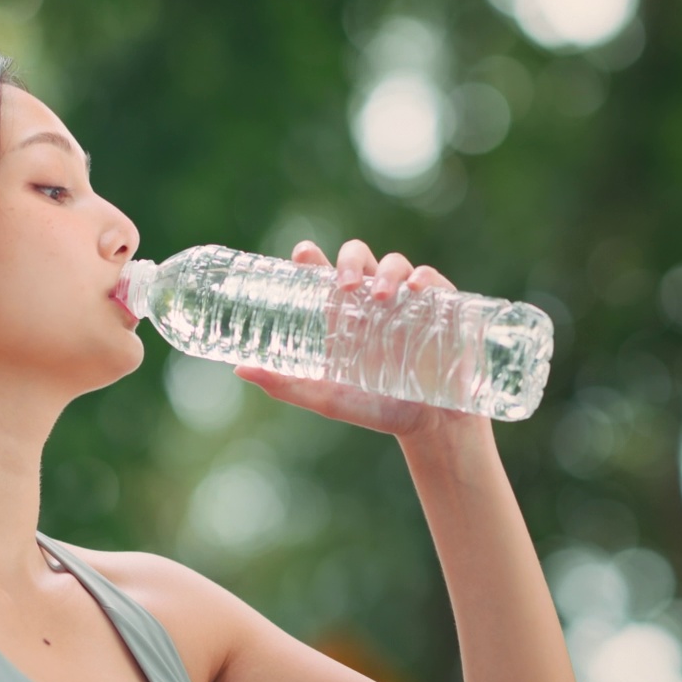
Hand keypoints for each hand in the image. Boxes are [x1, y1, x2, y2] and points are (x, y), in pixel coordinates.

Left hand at [233, 239, 483, 439]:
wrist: (428, 427)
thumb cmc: (375, 408)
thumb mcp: (327, 397)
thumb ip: (285, 384)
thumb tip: (238, 370)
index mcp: (343, 314)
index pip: (324, 273)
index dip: (312, 258)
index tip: (301, 254)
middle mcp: (373, 302)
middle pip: (359, 258)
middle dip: (350, 259)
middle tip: (344, 282)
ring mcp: (408, 302)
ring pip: (395, 264)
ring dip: (386, 271)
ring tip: (378, 296)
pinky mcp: (442, 309)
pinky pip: (433, 281)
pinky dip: (425, 278)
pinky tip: (416, 290)